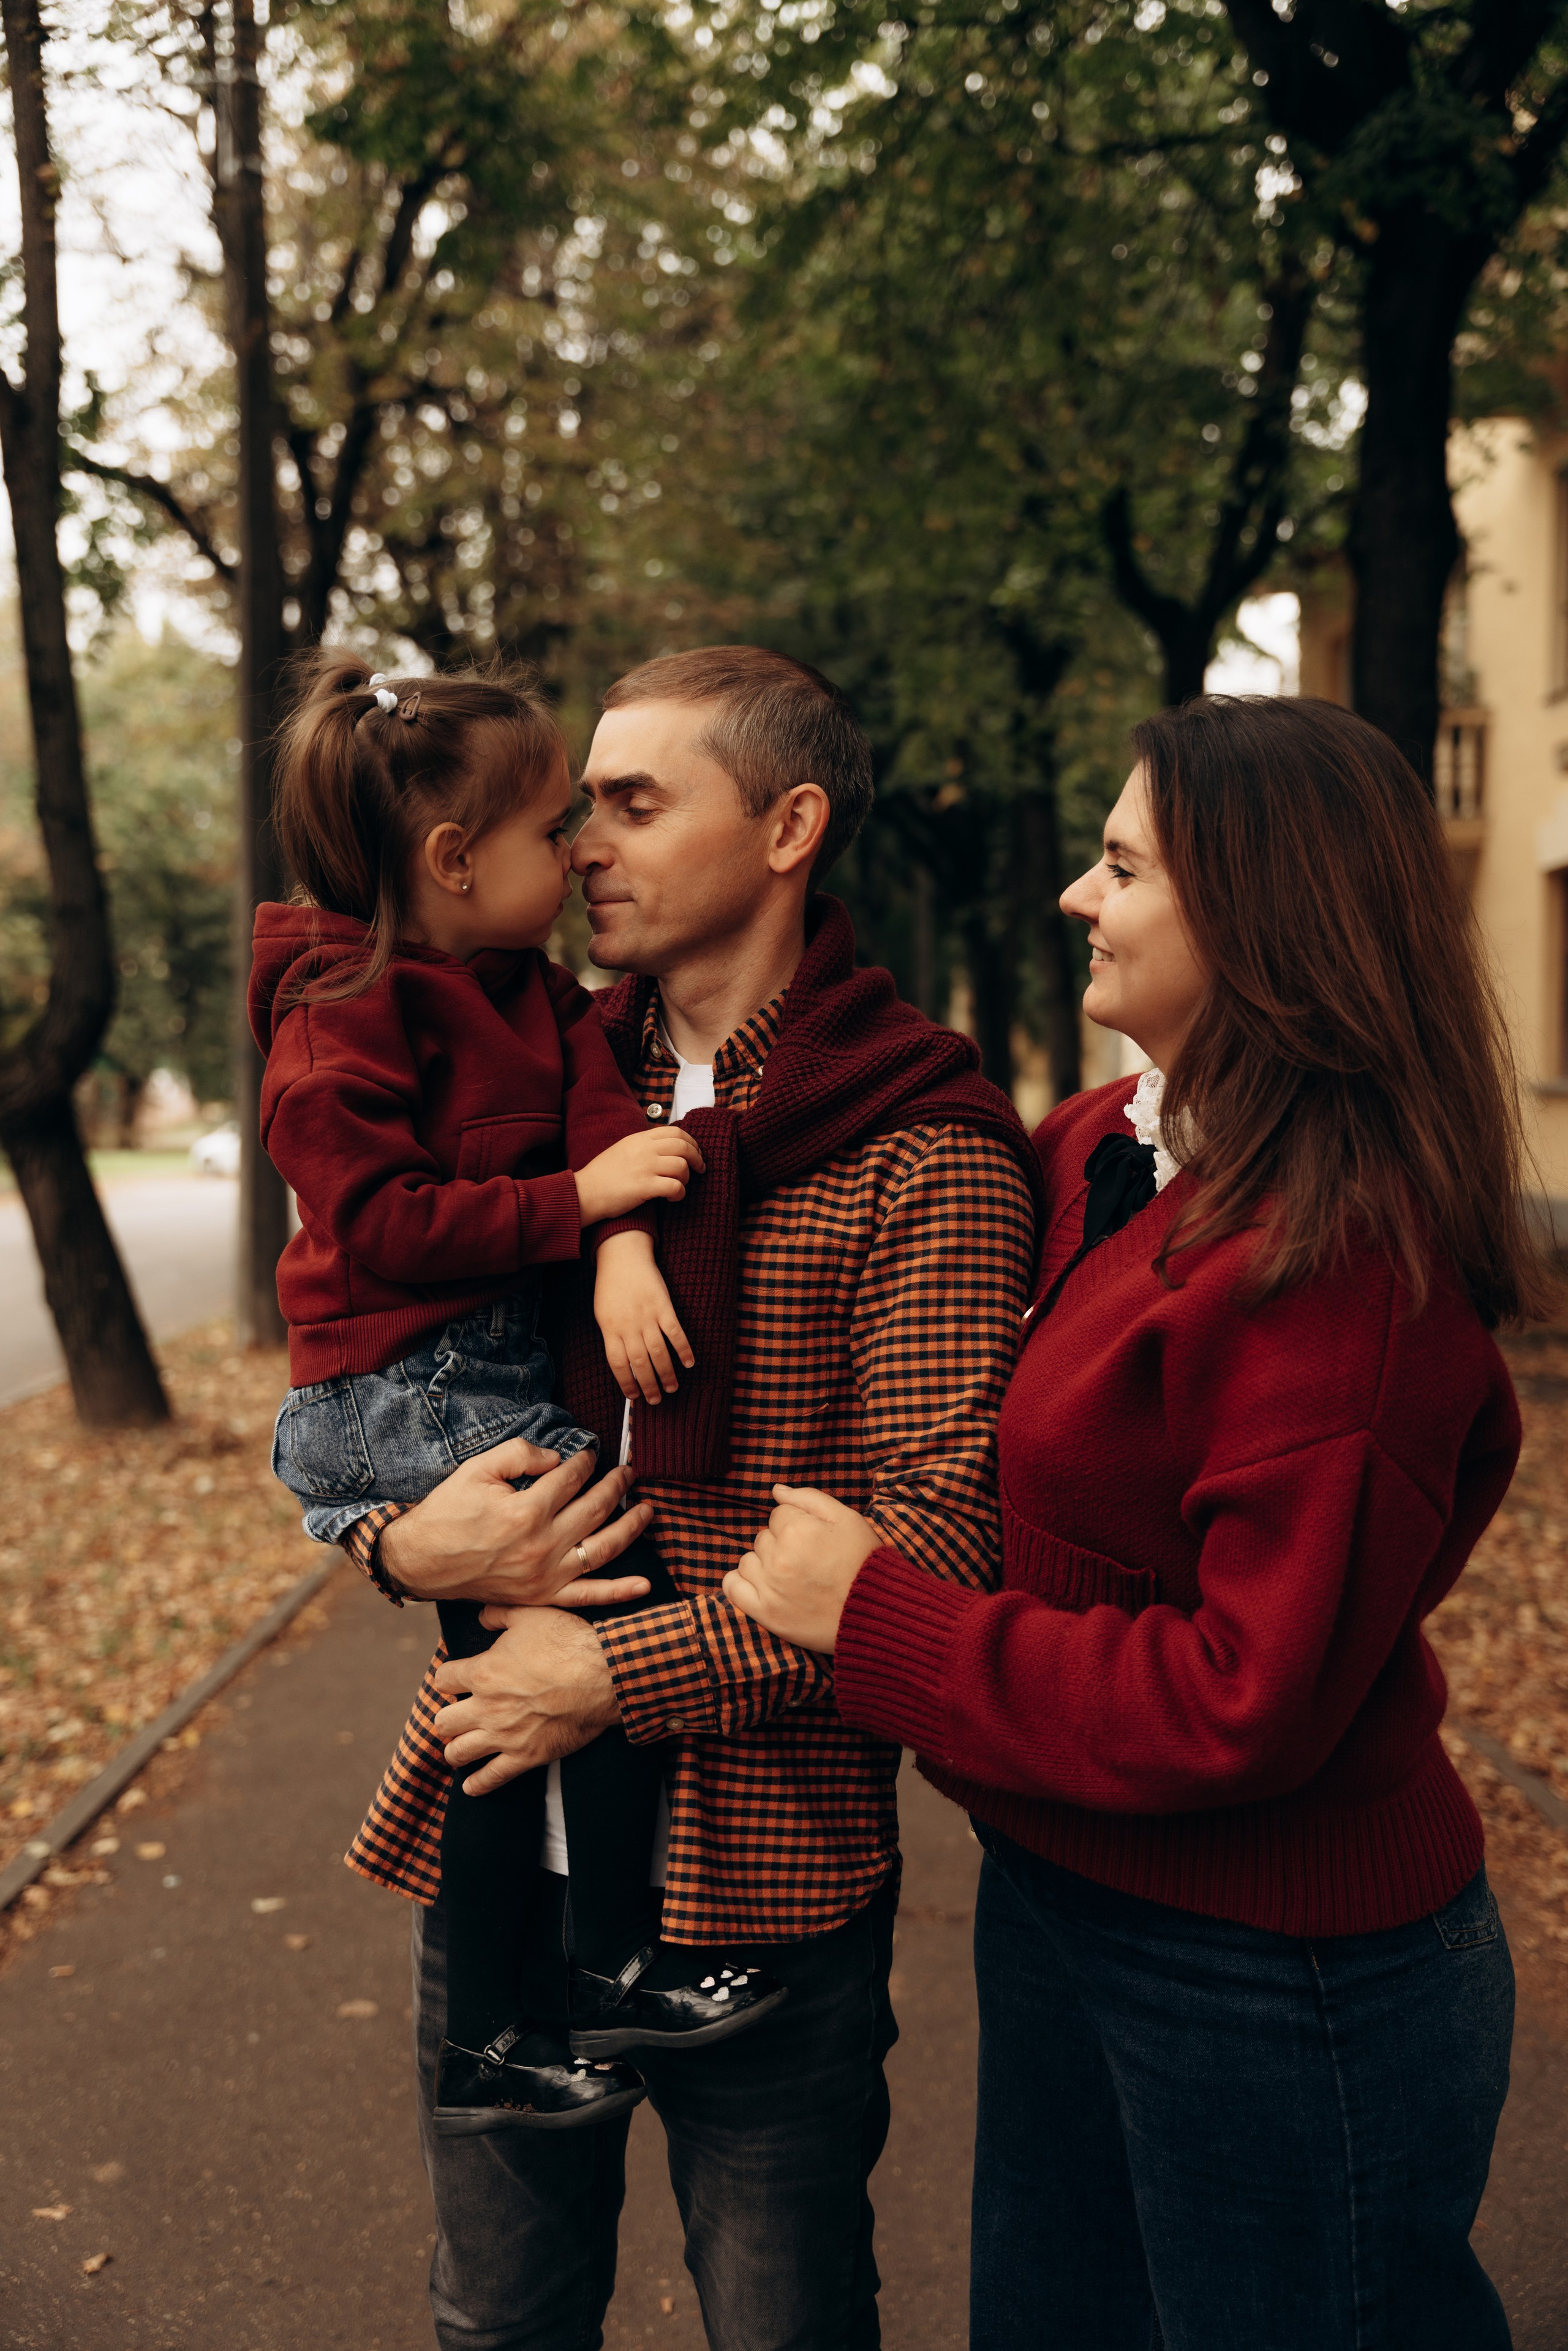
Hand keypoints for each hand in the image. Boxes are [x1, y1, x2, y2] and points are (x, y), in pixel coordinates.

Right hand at [379, 1437, 653, 1608]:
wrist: (421, 1562)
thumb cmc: (448, 1512)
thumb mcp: (477, 1469)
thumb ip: (520, 1453)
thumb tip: (558, 1457)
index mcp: (526, 1512)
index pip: (571, 1479)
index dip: (585, 1461)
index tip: (590, 1453)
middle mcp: (542, 1546)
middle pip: (595, 1509)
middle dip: (616, 1486)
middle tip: (628, 1472)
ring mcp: (544, 1576)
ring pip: (602, 1549)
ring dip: (631, 1527)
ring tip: (647, 1509)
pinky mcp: (541, 1596)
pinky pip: (587, 1597)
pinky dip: (618, 1592)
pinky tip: (644, 1585)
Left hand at [433, 1609, 619, 1793]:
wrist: (604, 1677)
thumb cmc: (568, 1643)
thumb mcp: (531, 1615)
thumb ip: (500, 1614)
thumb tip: (483, 1617)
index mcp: (483, 1672)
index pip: (443, 1680)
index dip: (448, 1679)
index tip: (456, 1681)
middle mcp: (486, 1708)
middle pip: (442, 1722)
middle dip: (448, 1718)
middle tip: (459, 1715)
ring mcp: (504, 1736)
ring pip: (457, 1753)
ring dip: (457, 1750)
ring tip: (462, 1747)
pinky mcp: (525, 1757)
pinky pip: (490, 1779)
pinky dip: (478, 1784)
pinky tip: (472, 1785)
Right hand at [575, 1125, 704, 1223]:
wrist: (584, 1192)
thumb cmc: (603, 1175)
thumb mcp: (623, 1149)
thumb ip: (643, 1145)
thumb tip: (665, 1145)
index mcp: (639, 1138)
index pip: (676, 1132)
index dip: (692, 1142)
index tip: (696, 1152)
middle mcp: (644, 1149)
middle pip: (684, 1147)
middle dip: (697, 1158)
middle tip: (700, 1169)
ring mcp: (645, 1167)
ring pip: (682, 1166)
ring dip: (687, 1178)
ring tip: (680, 1185)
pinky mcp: (645, 1187)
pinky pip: (675, 1187)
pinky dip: (680, 1193)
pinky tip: (673, 1198)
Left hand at [595, 1229, 695, 1403]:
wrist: (623, 1256)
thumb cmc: (611, 1288)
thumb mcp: (603, 1314)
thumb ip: (612, 1338)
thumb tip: (624, 1366)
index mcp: (611, 1329)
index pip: (618, 1365)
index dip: (627, 1383)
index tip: (634, 1397)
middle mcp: (629, 1326)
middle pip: (640, 1363)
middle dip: (649, 1385)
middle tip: (656, 1400)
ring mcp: (647, 1316)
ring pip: (658, 1353)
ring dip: (666, 1373)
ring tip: (671, 1388)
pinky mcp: (664, 1306)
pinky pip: (675, 1332)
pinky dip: (683, 1349)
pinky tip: (689, 1362)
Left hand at [722, 1485, 881, 1654]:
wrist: (876, 1613)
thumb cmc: (864, 1562)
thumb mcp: (847, 1519)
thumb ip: (808, 1499)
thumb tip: (776, 1490)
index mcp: (798, 1530)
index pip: (779, 1514)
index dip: (797, 1525)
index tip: (814, 1541)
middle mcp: (779, 1557)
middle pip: (763, 1538)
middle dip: (781, 1544)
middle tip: (807, 1561)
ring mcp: (769, 1587)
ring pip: (748, 1561)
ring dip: (763, 1564)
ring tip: (790, 1576)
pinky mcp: (765, 1613)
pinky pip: (732, 1587)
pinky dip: (740, 1583)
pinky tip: (760, 1584)